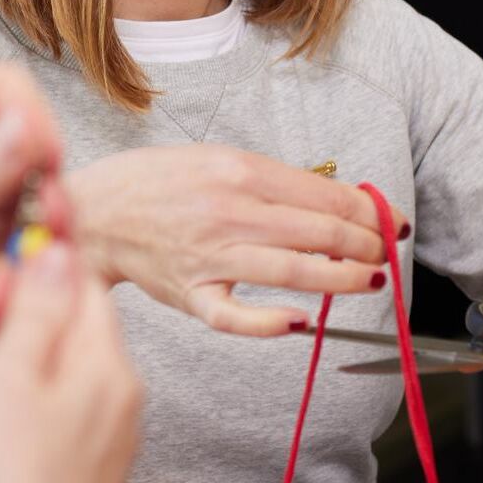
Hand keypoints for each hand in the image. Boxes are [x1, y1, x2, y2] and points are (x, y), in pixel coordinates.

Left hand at [0, 65, 62, 371]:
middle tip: (53, 222)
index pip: (1, 89)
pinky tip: (21, 264)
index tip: (50, 172)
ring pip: (11, 186)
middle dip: (41, 176)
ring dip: (32, 214)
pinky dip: (13, 242)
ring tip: (41, 250)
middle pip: (15, 138)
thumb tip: (35, 132)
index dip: (34, 125)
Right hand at [0, 242, 142, 482]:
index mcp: (108, 366)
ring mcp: (107, 435)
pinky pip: (59, 407)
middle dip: (20, 315)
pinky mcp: (86, 468)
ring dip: (14, 358)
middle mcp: (120, 396)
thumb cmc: (4, 480)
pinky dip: (23, 398)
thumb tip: (61, 252)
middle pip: (71, 323)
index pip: (84, 282)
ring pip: (60, 366)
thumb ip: (37, 309)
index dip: (38, 264)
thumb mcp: (9, 376)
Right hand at [61, 145, 395, 335]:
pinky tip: (302, 322)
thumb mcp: (215, 158)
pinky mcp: (191, 295)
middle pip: (320, 233)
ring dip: (343, 279)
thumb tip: (334, 200)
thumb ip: (271, 180)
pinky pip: (236, 317)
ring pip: (294, 272)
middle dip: (365, 246)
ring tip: (368, 280)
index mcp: (237, 171)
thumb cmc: (156, 183)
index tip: (388, 222)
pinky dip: (271, 323)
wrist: (94, 213)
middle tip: (383, 254)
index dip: (369, 212)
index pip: (325, 196)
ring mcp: (210, 257)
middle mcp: (228, 212)